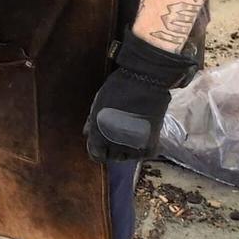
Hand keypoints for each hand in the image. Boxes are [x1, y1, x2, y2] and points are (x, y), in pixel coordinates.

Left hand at [84, 34, 196, 162]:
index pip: (96, 155)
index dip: (99, 148)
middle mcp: (113, 146)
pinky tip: (143, 134)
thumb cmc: (117, 89)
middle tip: (120, 133)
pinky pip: (144, 153)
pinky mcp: (150, 144)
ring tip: (133, 132)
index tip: (104, 141)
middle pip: (113, 157)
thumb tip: (88, 133)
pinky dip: (144, 147)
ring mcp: (133, 147)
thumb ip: (92, 123)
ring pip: (129, 156)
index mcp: (98, 136)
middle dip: (114, 147)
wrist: (144, 81)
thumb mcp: (97, 105)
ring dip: (130, 147)